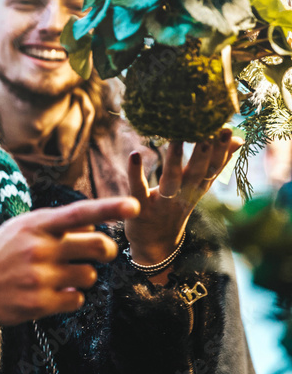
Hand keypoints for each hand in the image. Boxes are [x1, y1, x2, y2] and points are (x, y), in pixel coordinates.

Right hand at [0, 197, 139, 327]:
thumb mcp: (17, 230)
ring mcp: (39, 277)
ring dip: (82, 277)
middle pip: (98, 247)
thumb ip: (53, 226)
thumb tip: (93, 229)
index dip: (109, 208)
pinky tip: (50, 294)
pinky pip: (76, 300)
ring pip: (89, 276)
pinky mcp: (39, 304)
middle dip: (105, 252)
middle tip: (99, 255)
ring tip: (59, 277)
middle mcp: (38, 249)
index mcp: (34, 225)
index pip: (79, 213)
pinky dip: (70, 298)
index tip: (135, 205)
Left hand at [124, 128, 241, 264]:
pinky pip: (137, 188)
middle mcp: (183, 195)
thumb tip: (239, 140)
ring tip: (176, 138)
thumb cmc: (175, 208)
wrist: (154, 244)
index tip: (227, 129)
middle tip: (211, 131)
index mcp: (197, 188)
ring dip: (174, 160)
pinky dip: (135, 173)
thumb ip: (215, 165)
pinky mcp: (140, 208)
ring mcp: (162, 202)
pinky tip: (134, 154)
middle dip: (205, 153)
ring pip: (170, 180)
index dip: (221, 151)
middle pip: (196, 173)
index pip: (213, 168)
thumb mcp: (198, 188)